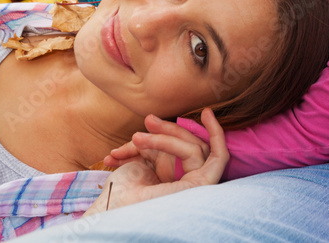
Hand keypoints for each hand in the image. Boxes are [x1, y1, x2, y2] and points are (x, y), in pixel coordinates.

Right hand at [86, 109, 226, 215]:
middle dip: (167, 132)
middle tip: (148, 122)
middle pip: (186, 143)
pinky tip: (113, 157)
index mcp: (198, 185)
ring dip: (144, 140)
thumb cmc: (149, 209)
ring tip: (129, 142)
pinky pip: (144, 151)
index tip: (206, 112)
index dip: (215, 132)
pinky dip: (127, 151)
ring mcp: (165, 172)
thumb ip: (200, 174)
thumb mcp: (181, 190)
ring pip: (164, 144)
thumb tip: (216, 152)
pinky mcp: (147, 168)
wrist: (113, 217)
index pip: (216, 155)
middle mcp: (184, 177)